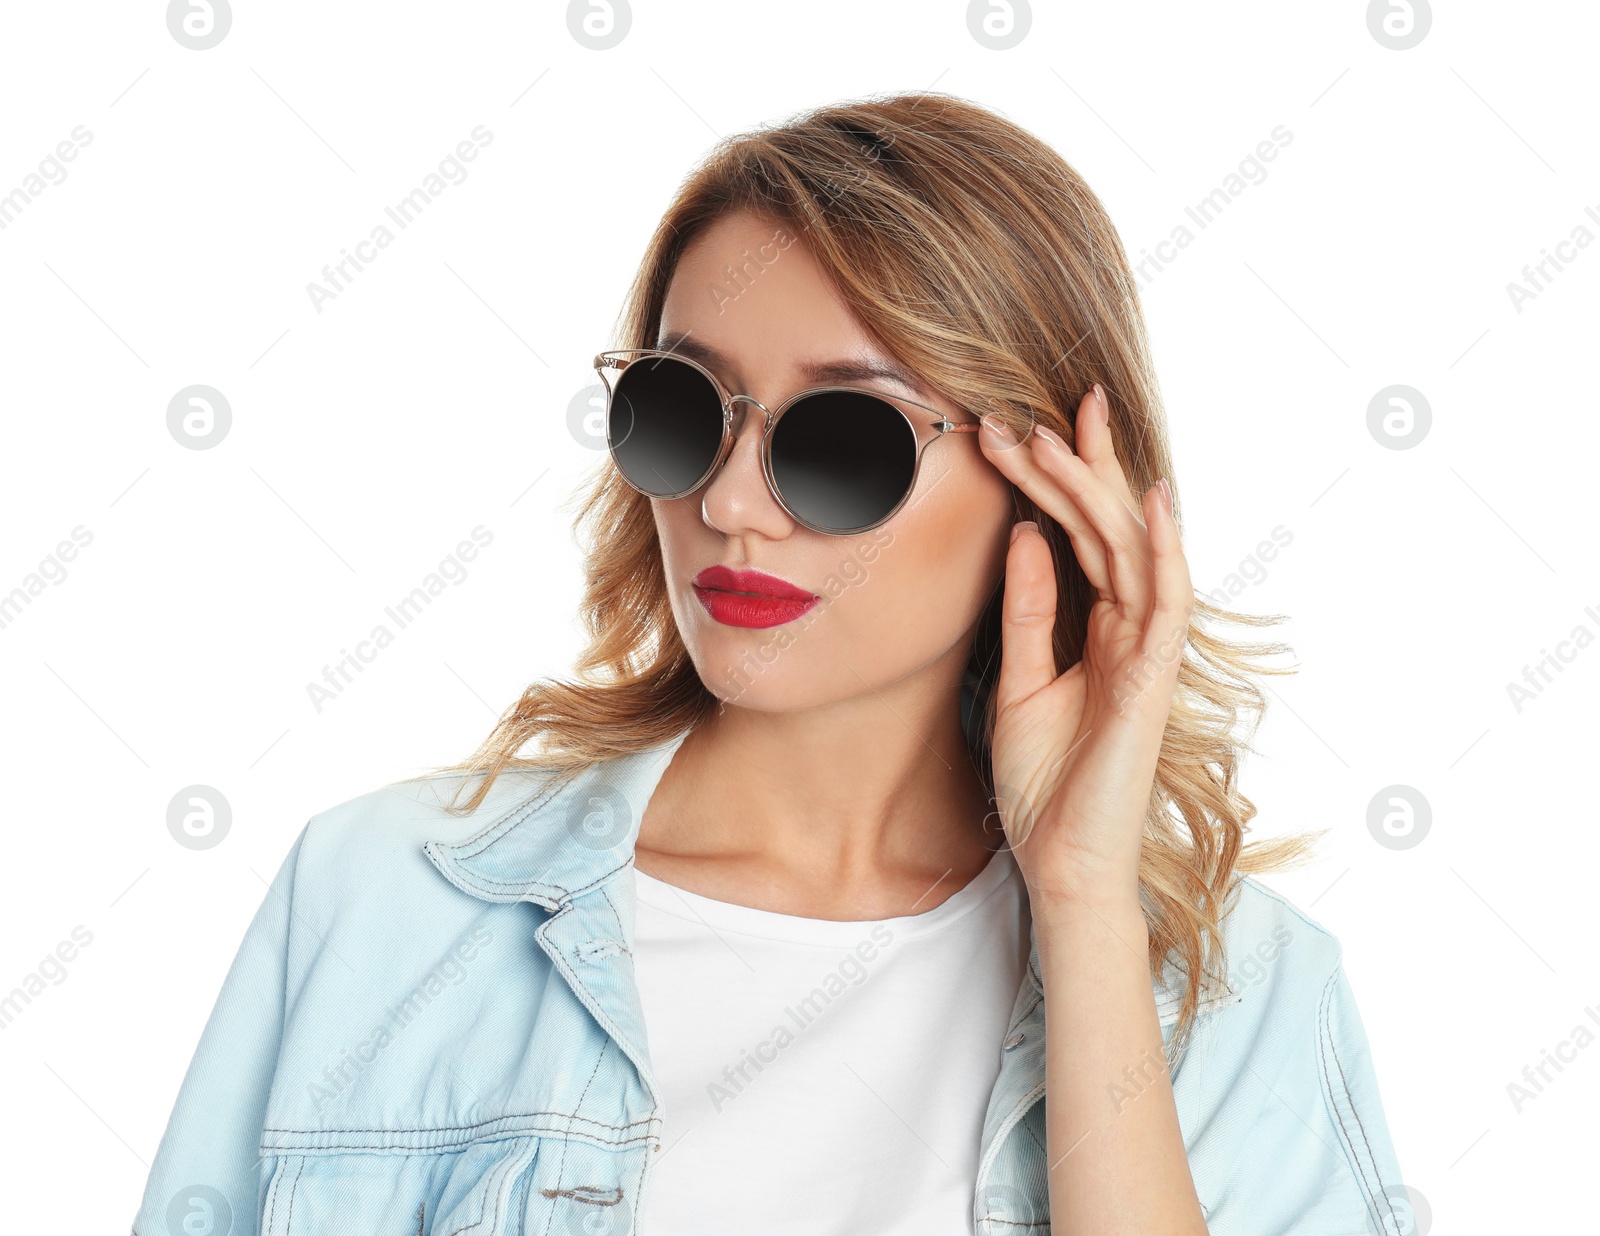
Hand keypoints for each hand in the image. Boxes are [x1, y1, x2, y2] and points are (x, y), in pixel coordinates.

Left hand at [977, 385, 1193, 911]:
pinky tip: (1150, 500)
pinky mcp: (1155, 679)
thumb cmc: (1046, 782)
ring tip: (1061, 431)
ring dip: (1097, 489)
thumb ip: (1029, 610)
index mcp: (1100, 627)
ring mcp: (1148, 651)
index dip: (1053, 481)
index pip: (1080, 536)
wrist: (1062, 861)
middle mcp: (1130, 628)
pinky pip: (1165, 603)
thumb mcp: (1023, 679)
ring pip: (1129, 549)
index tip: (1012, 429)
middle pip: (1105, 528)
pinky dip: (1161, 551)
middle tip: (1029, 409)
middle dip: (1073, 465)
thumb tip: (1025, 534)